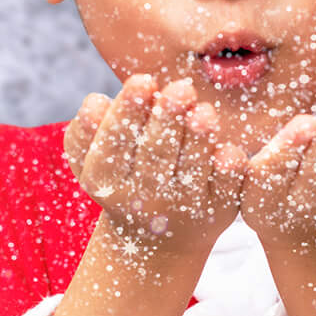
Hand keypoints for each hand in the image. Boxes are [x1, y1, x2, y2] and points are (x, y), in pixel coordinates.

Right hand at [62, 73, 246, 257]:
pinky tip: (229, 150)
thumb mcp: (93, 160)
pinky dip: (228, 172)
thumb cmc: (122, 177)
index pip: (113, 144)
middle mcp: (142, 199)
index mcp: (105, 181)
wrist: (154, 237)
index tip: (143, 79)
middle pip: (154, 156)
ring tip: (203, 111)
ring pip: (190, 170)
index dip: (128, 113)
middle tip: (181, 89)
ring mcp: (182, 208)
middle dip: (167, 120)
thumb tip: (95, 102)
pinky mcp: (216, 212)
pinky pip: (225, 191)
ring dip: (198, 140)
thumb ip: (86, 131)